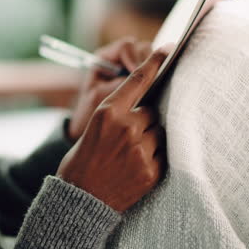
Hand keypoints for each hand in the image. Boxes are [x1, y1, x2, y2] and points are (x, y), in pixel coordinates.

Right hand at [56, 48, 169, 212]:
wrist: (79, 200)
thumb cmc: (83, 161)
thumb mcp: (94, 128)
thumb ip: (119, 113)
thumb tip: (146, 105)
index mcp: (108, 111)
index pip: (138, 80)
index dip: (155, 63)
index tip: (169, 48)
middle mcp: (126, 126)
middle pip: (151, 111)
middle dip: (144, 121)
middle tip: (128, 138)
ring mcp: (140, 149)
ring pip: (159, 132)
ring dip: (150, 139)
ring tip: (131, 155)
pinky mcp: (151, 171)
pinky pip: (163, 154)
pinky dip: (154, 158)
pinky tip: (136, 168)